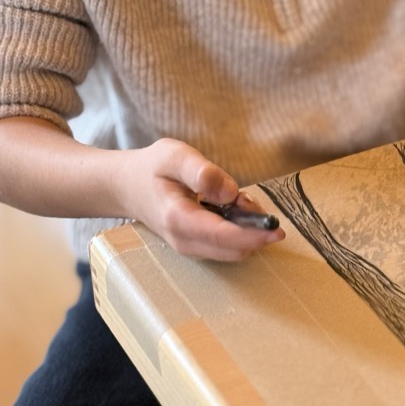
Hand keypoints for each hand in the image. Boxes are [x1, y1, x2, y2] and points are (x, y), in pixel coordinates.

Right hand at [120, 137, 284, 260]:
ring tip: (234, 198)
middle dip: (254, 228)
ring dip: (246, 229)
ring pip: (232, 250)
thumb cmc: (151, 168)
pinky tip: (229, 207)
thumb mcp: (174, 155)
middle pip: (233, 249)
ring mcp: (189, 248)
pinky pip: (225, 246)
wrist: (127, 186)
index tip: (277, 229)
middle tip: (246, 197)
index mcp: (178, 218)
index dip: (254, 234)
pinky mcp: (195, 247)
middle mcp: (184, 240)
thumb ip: (203, 172)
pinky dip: (238, 231)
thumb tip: (230, 193)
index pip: (223, 236)